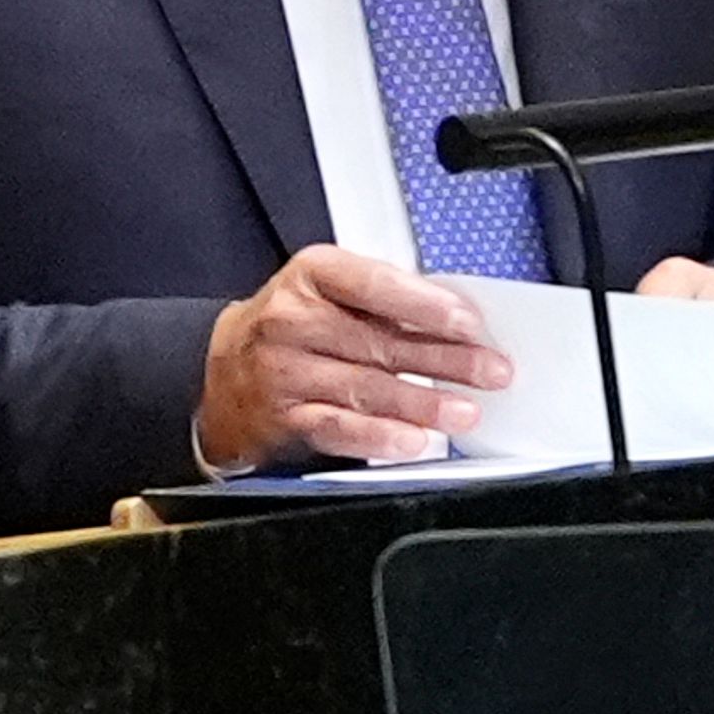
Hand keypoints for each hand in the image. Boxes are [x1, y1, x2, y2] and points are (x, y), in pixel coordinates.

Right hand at [199, 246, 515, 470]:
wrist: (222, 372)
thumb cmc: (291, 327)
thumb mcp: (327, 291)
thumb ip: (382, 298)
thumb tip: (454, 319)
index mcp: (312, 274)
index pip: (375, 285)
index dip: (426, 304)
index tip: (469, 322)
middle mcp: (293, 320)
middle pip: (380, 341)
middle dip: (446, 359)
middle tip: (490, 371)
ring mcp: (286, 371)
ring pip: (365, 387)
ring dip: (423, 402)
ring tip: (465, 410)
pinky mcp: (285, 417)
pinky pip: (339, 428)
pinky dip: (379, 436)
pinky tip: (412, 439)